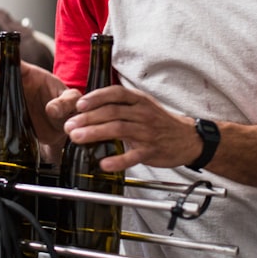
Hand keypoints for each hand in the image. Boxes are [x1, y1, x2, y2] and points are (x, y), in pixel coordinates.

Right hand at [0, 55, 69, 161]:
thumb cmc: (69, 109)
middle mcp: (18, 85)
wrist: (63, 130)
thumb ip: (65, 103)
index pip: (14, 64)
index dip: (1, 60)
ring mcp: (10, 100)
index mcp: (32, 75)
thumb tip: (52, 109)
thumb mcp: (72, 103)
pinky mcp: (6, 115)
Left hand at [62, 85, 199, 172]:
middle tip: (69, 125)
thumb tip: (89, 106)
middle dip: (87, 118)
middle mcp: (143, 113)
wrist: (187, 139)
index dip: (96, 97)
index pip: (115, 93)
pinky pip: (132, 156)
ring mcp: (147, 132)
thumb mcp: (143, 105)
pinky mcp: (151, 151)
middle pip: (112, 112)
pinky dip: (117, 160)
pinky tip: (103, 164)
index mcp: (139, 100)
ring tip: (76, 138)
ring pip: (118, 130)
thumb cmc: (159, 122)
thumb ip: (120, 104)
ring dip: (95, 133)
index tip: (79, 104)